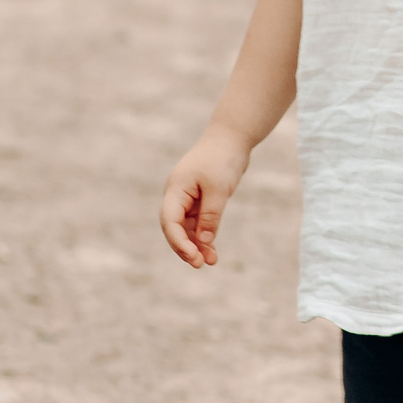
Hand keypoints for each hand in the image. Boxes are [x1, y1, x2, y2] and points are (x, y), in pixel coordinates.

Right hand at [160, 129, 252, 267]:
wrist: (233, 137)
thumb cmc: (223, 158)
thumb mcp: (218, 189)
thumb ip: (210, 215)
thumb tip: (204, 240)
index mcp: (176, 189)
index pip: (169, 221)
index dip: (179, 242)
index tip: (193, 257)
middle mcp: (177, 195)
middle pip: (175, 227)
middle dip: (186, 247)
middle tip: (201, 264)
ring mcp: (187, 197)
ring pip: (187, 227)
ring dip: (197, 244)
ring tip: (212, 261)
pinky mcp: (200, 199)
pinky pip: (198, 222)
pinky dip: (204, 235)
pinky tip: (212, 249)